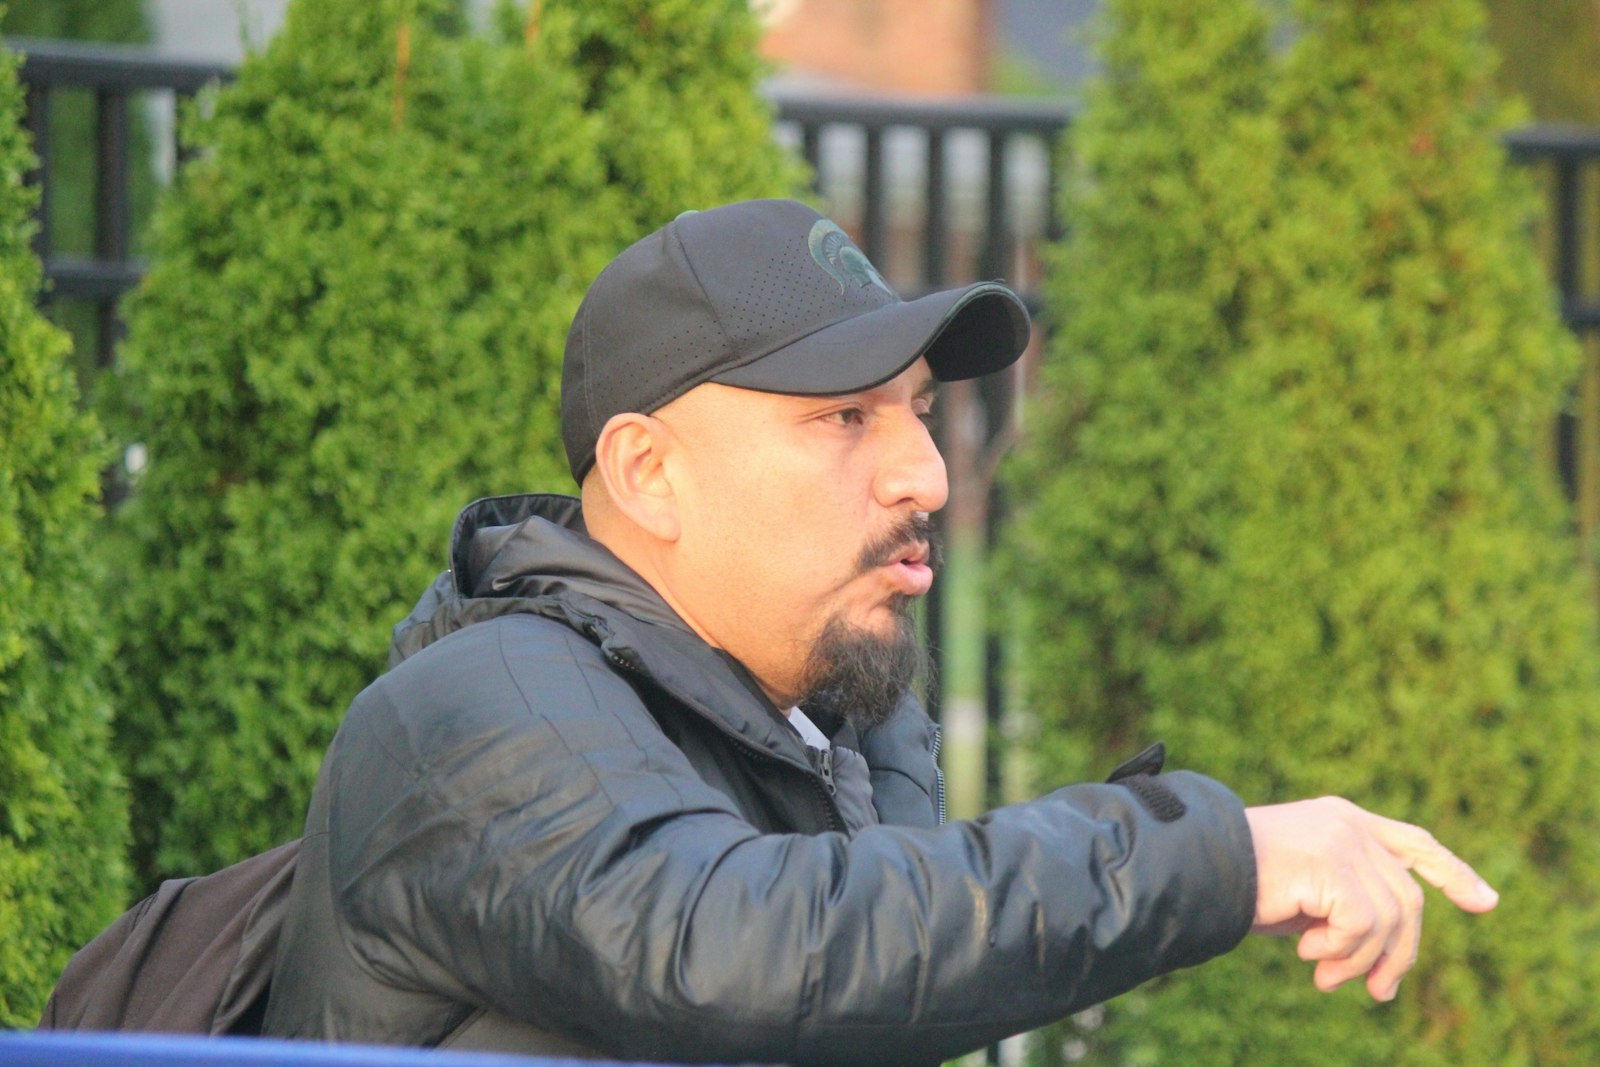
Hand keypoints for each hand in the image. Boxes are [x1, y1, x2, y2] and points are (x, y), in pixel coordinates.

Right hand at [1245, 797, 1497, 1001]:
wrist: (1195, 868)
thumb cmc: (1238, 886)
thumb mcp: (1305, 895)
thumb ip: (1349, 905)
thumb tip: (1390, 958)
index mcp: (1344, 820)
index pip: (1414, 843)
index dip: (1452, 872)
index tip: (1486, 904)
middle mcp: (1350, 825)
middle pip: (1407, 898)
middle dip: (1400, 954)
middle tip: (1379, 994)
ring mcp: (1344, 840)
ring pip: (1389, 919)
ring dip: (1360, 961)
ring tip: (1324, 977)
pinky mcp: (1333, 862)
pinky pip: (1363, 926)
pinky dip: (1339, 951)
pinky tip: (1306, 954)